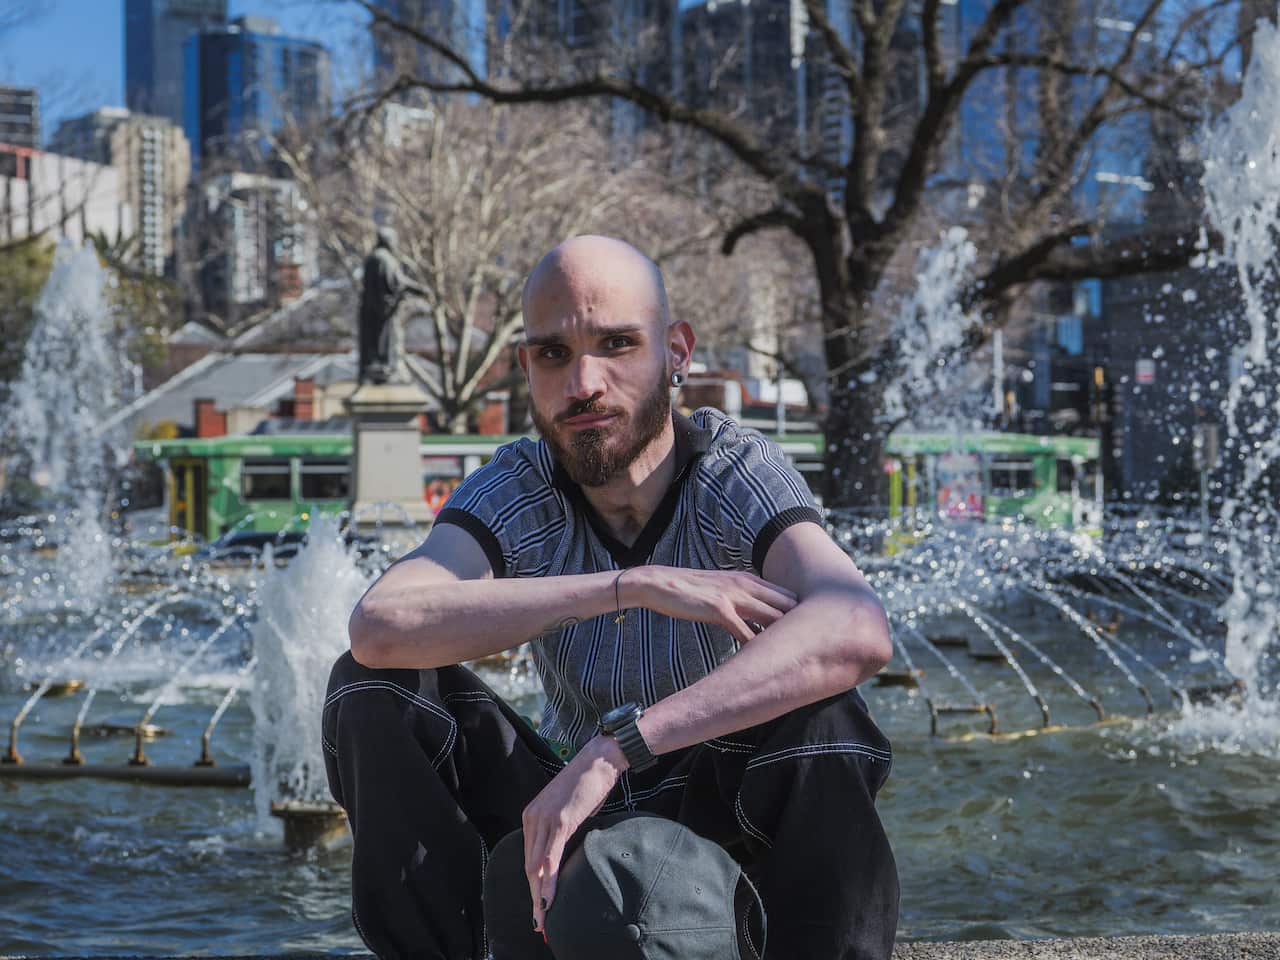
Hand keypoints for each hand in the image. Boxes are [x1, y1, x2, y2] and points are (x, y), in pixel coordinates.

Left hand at [524, 734, 626, 934]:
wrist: (599, 759)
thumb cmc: (588, 784)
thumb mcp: (569, 810)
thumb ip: (561, 831)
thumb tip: (564, 853)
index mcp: (532, 816)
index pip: (529, 858)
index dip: (533, 886)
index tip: (538, 908)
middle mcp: (532, 818)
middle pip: (529, 867)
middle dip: (534, 898)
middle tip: (539, 924)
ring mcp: (544, 819)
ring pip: (537, 866)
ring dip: (540, 896)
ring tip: (543, 919)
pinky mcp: (560, 820)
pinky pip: (551, 857)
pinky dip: (549, 880)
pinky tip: (549, 897)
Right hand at [622, 566, 797, 644]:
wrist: (659, 583)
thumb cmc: (690, 591)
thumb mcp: (722, 589)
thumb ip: (742, 601)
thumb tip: (758, 623)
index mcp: (748, 579)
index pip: (787, 595)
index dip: (802, 613)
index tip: (812, 632)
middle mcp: (745, 584)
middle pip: (787, 605)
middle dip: (802, 624)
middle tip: (813, 648)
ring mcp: (733, 596)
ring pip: (772, 617)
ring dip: (785, 636)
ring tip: (797, 657)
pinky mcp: (719, 609)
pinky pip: (745, 632)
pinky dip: (757, 647)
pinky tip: (763, 661)